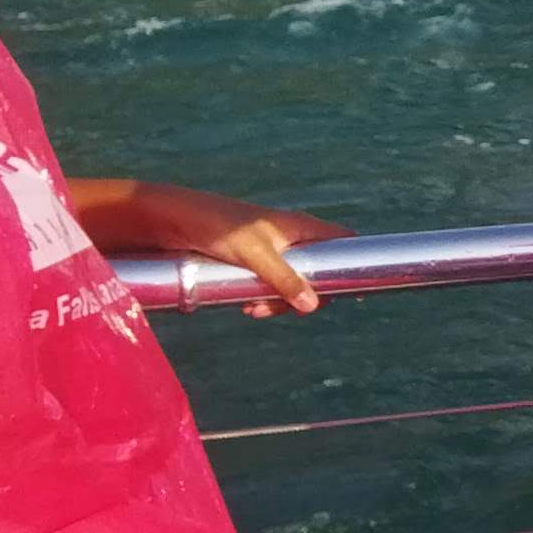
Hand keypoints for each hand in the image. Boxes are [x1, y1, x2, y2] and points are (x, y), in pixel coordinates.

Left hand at [88, 181, 353, 316]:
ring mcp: (271, 251)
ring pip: (290, 284)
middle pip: (317, 273)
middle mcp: (291, 238)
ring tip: (253, 310)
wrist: (175, 222)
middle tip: (286, 310)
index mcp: (300, 228)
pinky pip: (268, 286)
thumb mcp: (255, 255)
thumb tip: (312, 306)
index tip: (356, 292)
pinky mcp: (251, 262)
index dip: (357, 264)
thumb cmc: (219, 228)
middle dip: (304, 297)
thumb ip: (285, 279)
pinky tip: (244, 306)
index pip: (343, 242)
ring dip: (277, 303)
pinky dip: (260, 298)